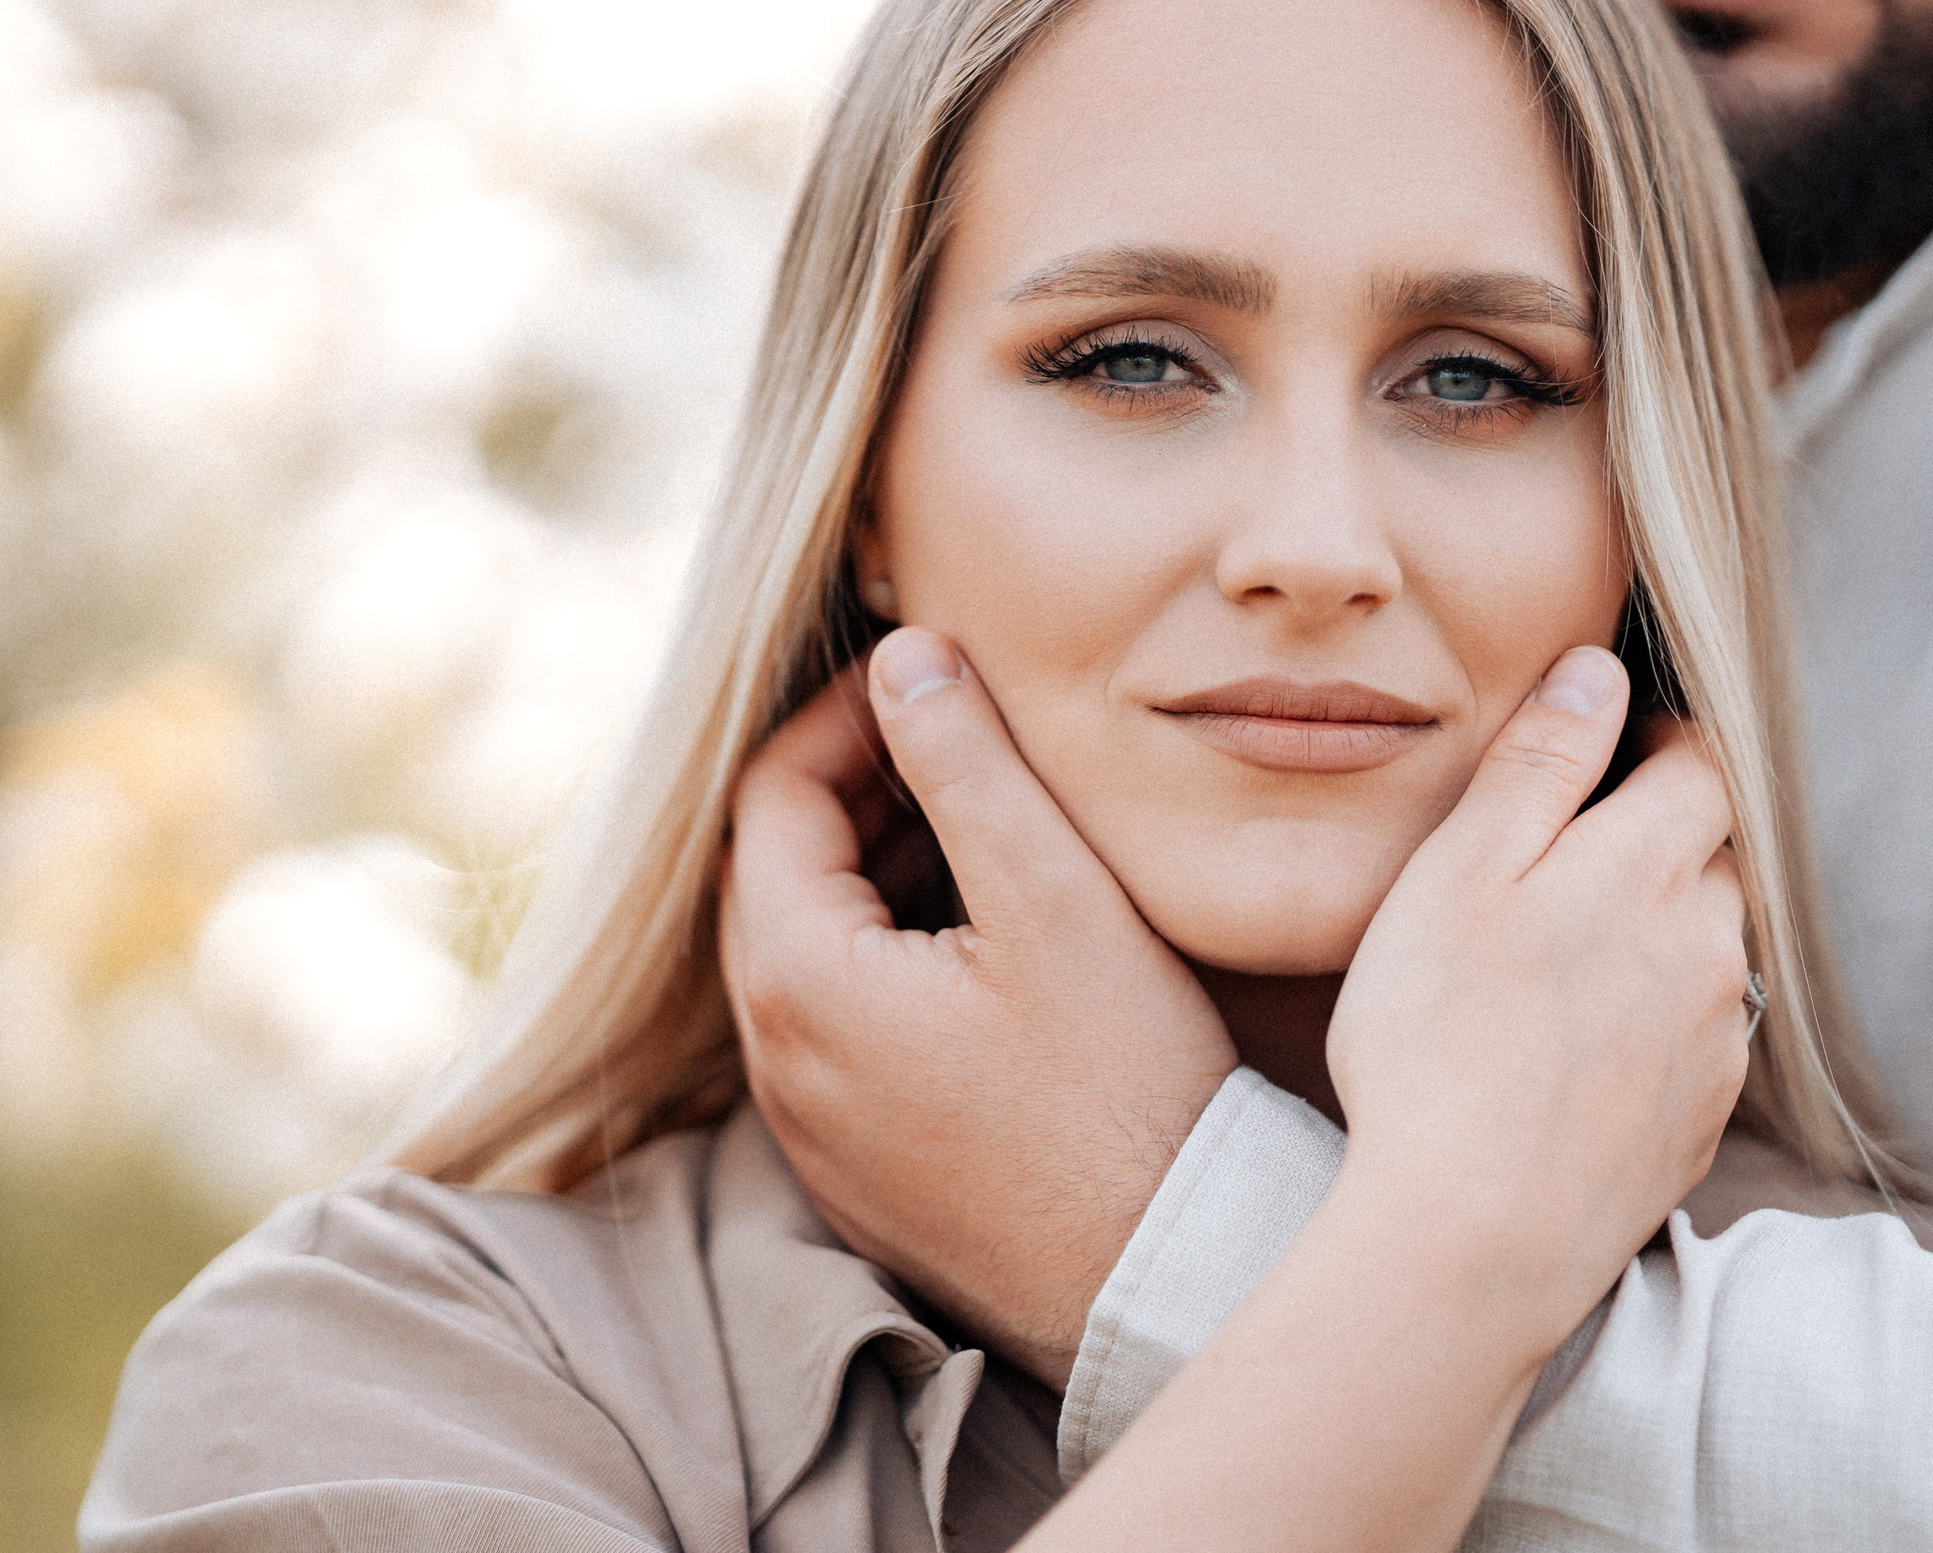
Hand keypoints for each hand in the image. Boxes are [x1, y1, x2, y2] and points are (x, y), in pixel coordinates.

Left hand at [719, 628, 1237, 1386]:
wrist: (1161, 1278)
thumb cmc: (1124, 1092)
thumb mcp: (1054, 897)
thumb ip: (966, 761)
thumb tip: (905, 654)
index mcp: (799, 980)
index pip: (770, 795)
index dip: (845, 714)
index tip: (934, 677)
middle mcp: (775, 1062)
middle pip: (775, 873)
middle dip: (859, 788)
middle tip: (965, 740)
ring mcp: (810, 1129)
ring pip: (807, 952)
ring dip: (877, 873)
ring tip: (989, 830)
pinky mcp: (857, 1171)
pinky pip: (838, 1029)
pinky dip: (888, 958)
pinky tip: (989, 943)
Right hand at [1030, 647, 1753, 1552]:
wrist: (1474, 1237)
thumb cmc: (1439, 1045)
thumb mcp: (1458, 875)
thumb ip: (1538, 764)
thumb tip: (1596, 672)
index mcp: (1652, 866)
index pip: (1706, 764)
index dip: (1664, 739)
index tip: (1619, 742)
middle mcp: (1710, 945)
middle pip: (1719, 854)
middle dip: (1667, 833)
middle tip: (1579, 846)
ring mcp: (1716, 1040)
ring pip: (1712, 948)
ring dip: (1664, 930)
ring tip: (1571, 953)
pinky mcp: (1701, 1121)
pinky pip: (1701, 1037)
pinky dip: (1657, 1020)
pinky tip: (1583, 1047)